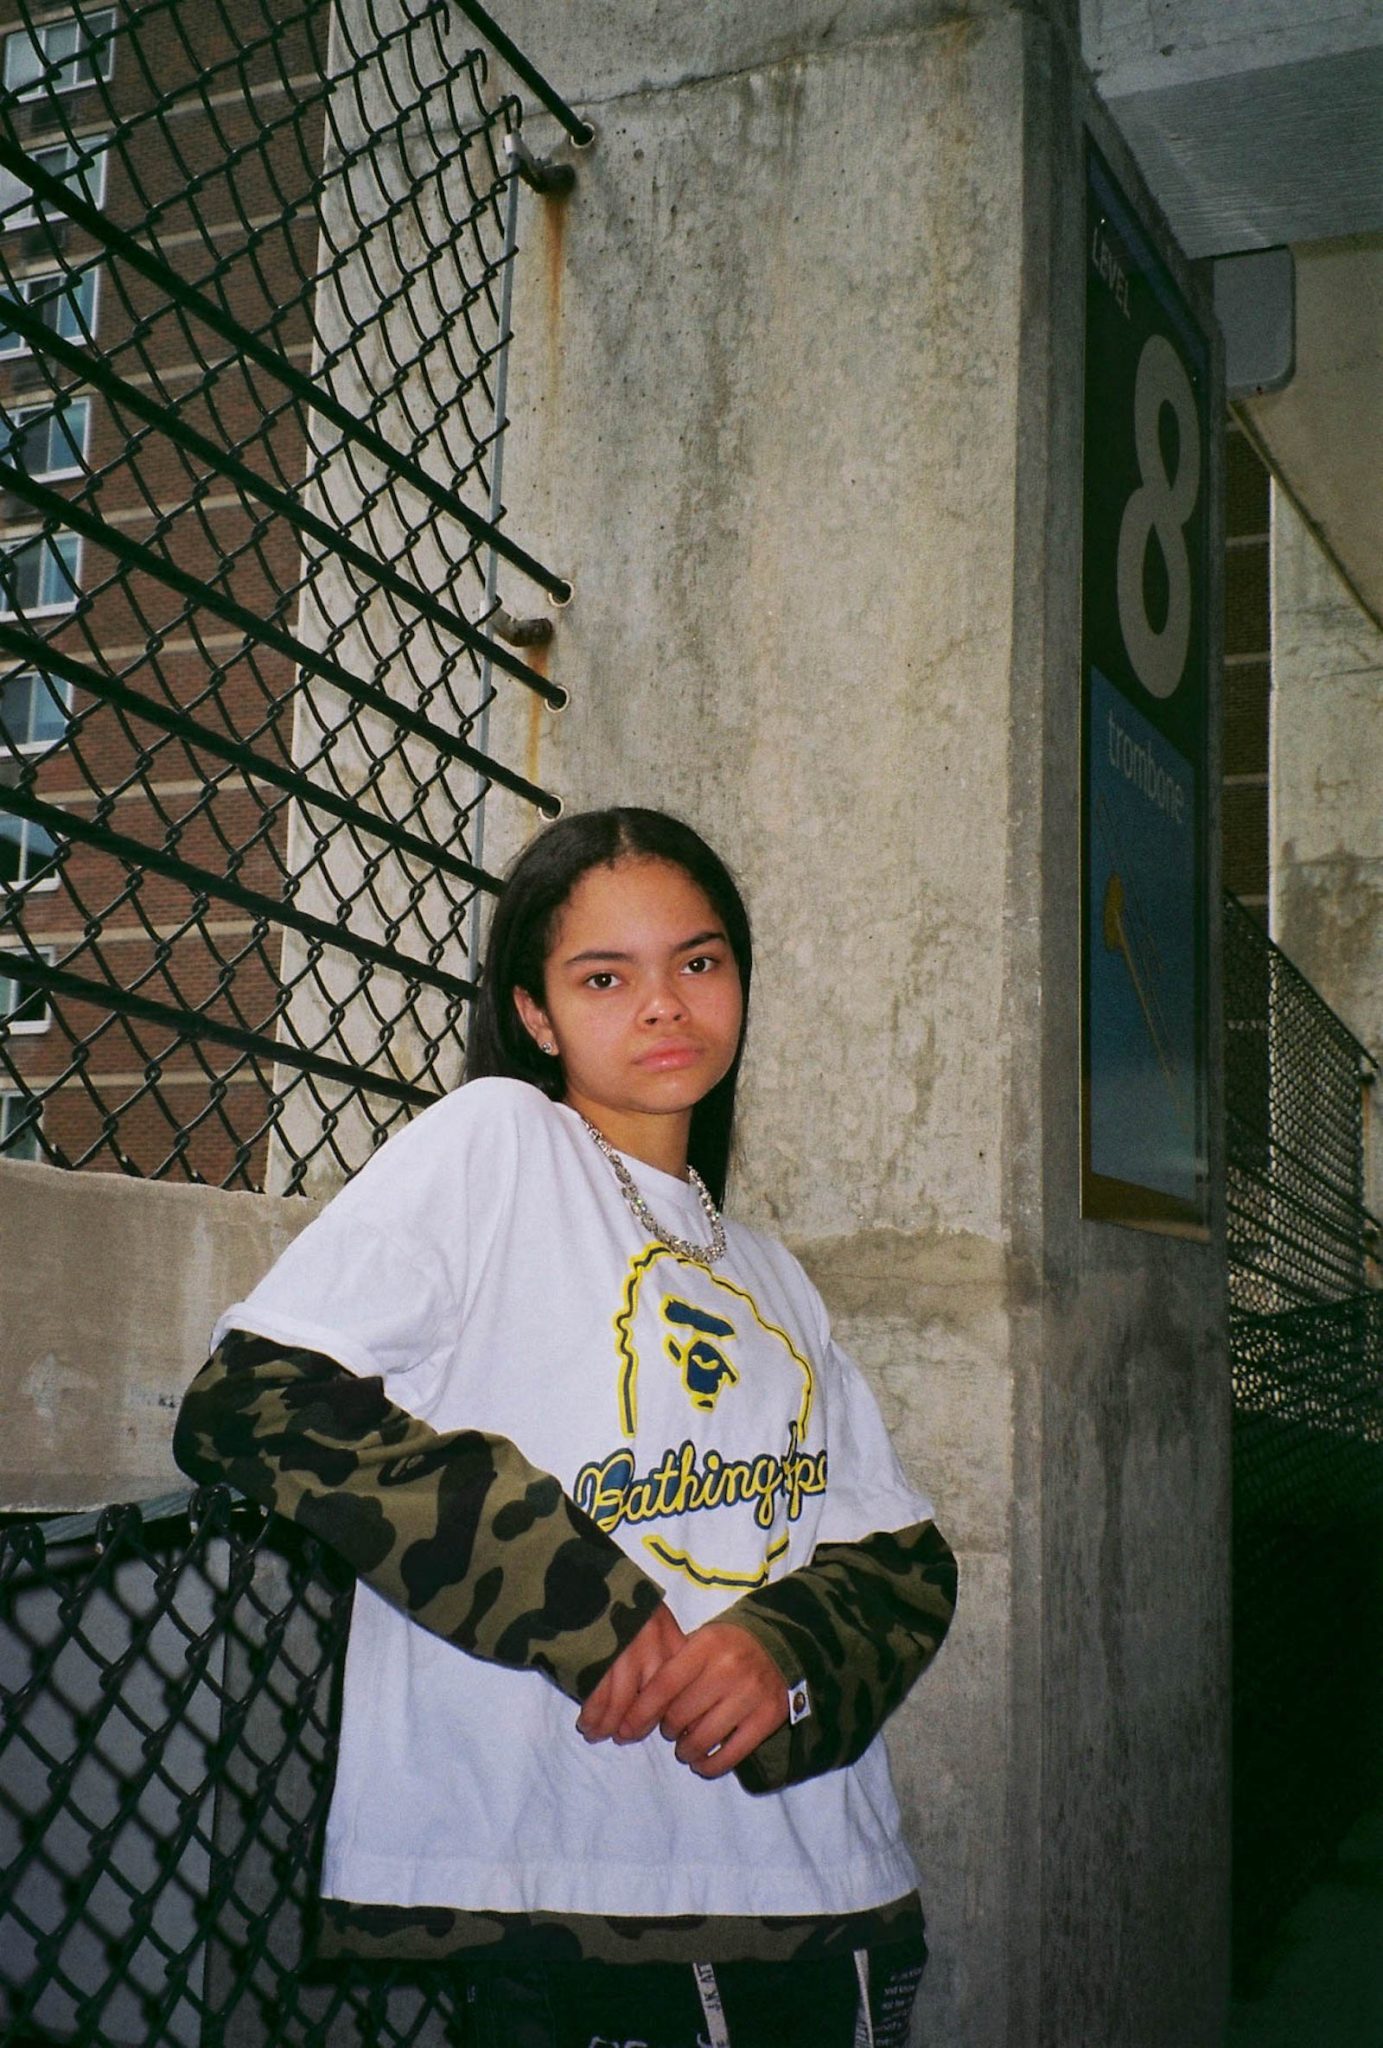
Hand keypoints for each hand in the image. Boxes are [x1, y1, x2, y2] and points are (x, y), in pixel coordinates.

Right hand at [576, 1599, 685, 1742]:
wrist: (585, 1576)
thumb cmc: (622, 1600)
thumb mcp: (654, 1618)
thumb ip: (664, 1652)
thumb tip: (666, 1697)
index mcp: (671, 1640)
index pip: (679, 1691)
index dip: (669, 1715)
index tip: (661, 1728)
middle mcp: (653, 1648)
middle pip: (653, 1703)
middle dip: (636, 1726)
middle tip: (625, 1735)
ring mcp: (624, 1653)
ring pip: (622, 1705)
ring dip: (609, 1725)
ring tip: (598, 1733)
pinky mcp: (598, 1657)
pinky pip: (598, 1697)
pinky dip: (592, 1715)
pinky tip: (587, 1724)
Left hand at [614, 1621, 789, 1778]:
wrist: (779, 1646)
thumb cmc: (727, 1647)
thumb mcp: (701, 1642)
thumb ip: (673, 1667)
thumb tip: (635, 1707)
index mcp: (707, 1645)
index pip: (665, 1684)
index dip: (642, 1712)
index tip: (627, 1729)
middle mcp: (729, 1668)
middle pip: (681, 1714)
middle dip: (668, 1729)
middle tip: (669, 1731)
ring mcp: (750, 1694)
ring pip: (702, 1738)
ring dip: (686, 1750)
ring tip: (684, 1748)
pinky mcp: (768, 1719)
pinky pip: (731, 1754)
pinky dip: (710, 1766)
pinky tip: (702, 1763)